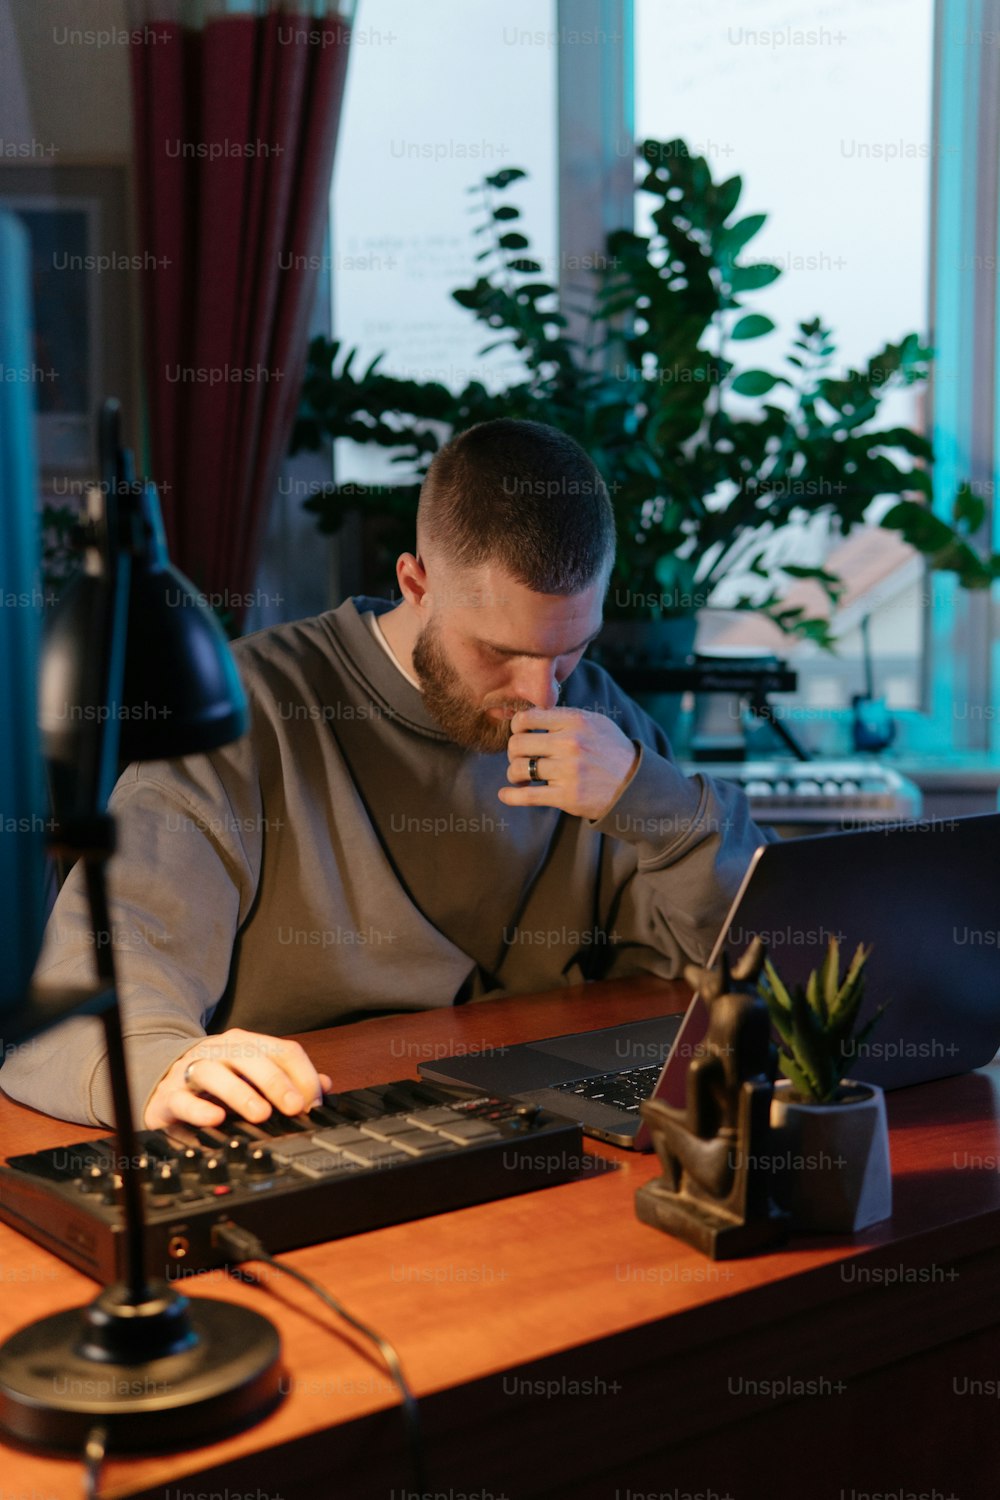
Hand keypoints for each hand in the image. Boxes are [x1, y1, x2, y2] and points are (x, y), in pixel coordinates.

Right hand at [144, 1028, 333, 1129]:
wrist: (162, 1079)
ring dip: (241, 1093)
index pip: (282, 1050)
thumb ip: (289, 1079)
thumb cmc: (216, 1080)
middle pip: (252, 1058)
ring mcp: (193, 1070)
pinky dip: (200, 1109)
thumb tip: (324, 1085)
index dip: (302, 1076)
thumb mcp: (254, 1076)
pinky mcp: (170, 1095)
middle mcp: (220, 1051)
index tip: (313, 1103)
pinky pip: (184, 1099)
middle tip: (295, 1107)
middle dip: (276, 1082)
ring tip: (261, 1113)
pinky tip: (216, 1119)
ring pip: (216, 1073)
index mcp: (247, 1044)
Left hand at [498, 707, 639, 820]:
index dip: (516, 728)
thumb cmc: (610, 751)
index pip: (526, 718)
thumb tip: (528, 716)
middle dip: (513, 753)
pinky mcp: (567, 796)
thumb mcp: (594, 723)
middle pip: (517, 744)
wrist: (635, 784)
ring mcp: (568, 771)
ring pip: (518, 769)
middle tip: (520, 759)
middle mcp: (571, 743)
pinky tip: (506, 795)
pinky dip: (511, 796)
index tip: (520, 736)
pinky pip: (527, 796)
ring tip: (521, 778)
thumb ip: (564, 717)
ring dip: (514, 775)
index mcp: (575, 721)